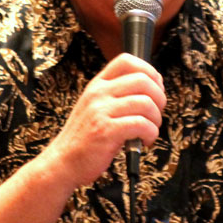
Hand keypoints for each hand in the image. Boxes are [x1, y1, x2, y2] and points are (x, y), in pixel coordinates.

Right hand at [42, 53, 165, 187]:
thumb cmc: (85, 136)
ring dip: (156, 119)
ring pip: (146, 103)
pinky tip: (144, 141)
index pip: (126, 60)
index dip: (149, 71)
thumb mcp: (96, 106)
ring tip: (149, 130)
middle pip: (143, 80)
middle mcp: (98, 93)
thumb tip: (153, 87)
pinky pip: (142, 124)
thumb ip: (117, 94)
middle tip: (156, 114)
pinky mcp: (106, 131)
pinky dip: (151, 134)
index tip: (155, 89)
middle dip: (159, 98)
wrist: (63, 161)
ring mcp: (100, 111)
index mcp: (97, 84)